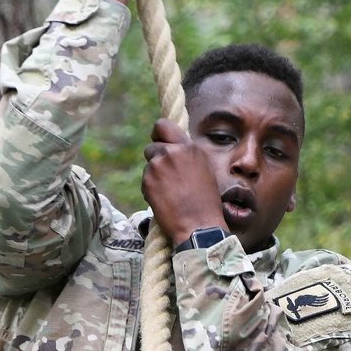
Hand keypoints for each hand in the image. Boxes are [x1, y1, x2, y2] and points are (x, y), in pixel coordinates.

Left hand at [142, 119, 225, 245]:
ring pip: (148, 165)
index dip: (157, 134)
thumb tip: (173, 148)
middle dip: (156, 159)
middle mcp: (170, 152)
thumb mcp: (203, 168)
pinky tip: (165, 200)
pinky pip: (145, 181)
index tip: (158, 141)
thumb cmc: (206, 201)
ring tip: (170, 191)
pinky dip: (151, 189)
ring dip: (154, 175)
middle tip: (166, 175)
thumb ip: (186, 155)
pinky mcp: (147, 182)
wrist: (199, 225)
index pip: (162, 125)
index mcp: (187, 147)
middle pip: (151, 147)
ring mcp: (157, 167)